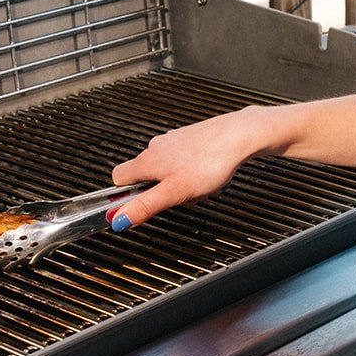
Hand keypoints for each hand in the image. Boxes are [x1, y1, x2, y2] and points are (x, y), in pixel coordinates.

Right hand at [109, 107, 271, 229]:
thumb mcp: (173, 193)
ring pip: (169, 170)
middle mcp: (157, 147)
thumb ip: (144, 207)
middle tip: (182, 196)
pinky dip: (196, 172)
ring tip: (202, 185)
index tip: (140, 203)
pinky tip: (211, 174)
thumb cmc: (209, 162)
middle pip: (147, 177)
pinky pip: (187, 162)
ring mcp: (175, 141)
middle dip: (163, 192)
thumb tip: (117, 219)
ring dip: (182, 183)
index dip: (126, 194)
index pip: (118, 178)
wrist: (238, 136)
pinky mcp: (192, 138)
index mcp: (147, 160)